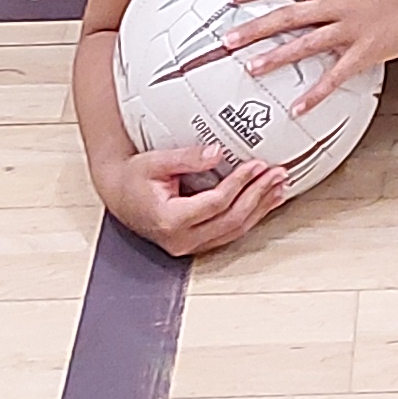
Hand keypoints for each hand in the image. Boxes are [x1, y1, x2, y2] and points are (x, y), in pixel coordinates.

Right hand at [103, 135, 292, 259]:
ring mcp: (189, 246)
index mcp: (169, 219)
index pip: (215, 204)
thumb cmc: (133, 178)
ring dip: (260, 208)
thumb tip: (217, 153)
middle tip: (277, 174)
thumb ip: (187, 158)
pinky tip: (265, 202)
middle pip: (230, 220)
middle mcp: (181, 239)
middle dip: (258, 196)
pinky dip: (250, 217)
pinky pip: (229, 233)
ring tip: (279, 187)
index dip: (239, 183)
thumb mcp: (156, 161)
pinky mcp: (196, 244)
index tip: (257, 165)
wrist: (118, 195)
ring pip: (234, 231)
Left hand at [224, 0, 397, 86]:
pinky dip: (316, 92)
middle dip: (256, 27)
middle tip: (229, 40)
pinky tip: (299, 105)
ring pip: (306, 43)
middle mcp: (336, 4)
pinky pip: (336, 74)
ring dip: (277, 57)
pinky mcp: (365, 51)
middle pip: (288, 15)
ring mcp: (350, 28)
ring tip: (253, 68)